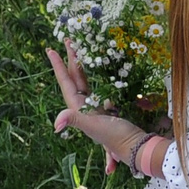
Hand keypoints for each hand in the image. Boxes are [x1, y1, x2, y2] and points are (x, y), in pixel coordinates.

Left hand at [46, 43, 154, 174]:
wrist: (137, 148)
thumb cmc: (116, 137)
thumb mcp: (94, 126)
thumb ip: (75, 120)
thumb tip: (56, 125)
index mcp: (79, 108)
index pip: (66, 82)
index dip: (58, 66)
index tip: (51, 50)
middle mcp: (85, 107)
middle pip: (75, 78)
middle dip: (71, 60)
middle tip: (68, 41)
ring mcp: (96, 107)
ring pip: (87, 82)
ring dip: (83, 66)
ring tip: (81, 50)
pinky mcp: (108, 109)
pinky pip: (101, 88)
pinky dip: (99, 77)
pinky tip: (101, 68)